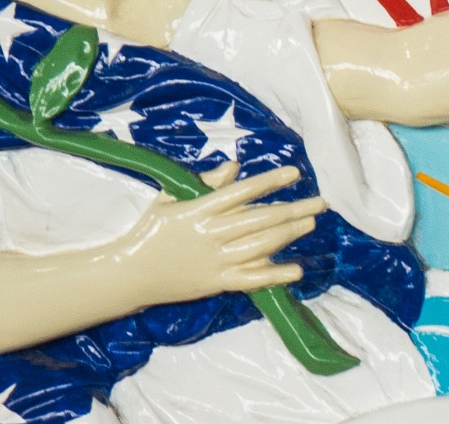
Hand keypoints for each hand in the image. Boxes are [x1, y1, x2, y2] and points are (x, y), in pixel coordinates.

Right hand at [113, 163, 323, 307]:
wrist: (128, 274)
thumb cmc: (150, 231)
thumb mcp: (170, 198)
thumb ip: (205, 183)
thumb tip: (235, 166)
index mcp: (200, 211)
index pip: (242, 193)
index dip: (270, 182)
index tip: (294, 174)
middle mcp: (211, 235)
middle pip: (259, 220)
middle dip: (293, 209)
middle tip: (320, 202)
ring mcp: (215, 261)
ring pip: (260, 247)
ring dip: (288, 234)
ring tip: (310, 222)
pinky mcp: (216, 283)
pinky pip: (250, 279)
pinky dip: (275, 275)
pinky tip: (297, 269)